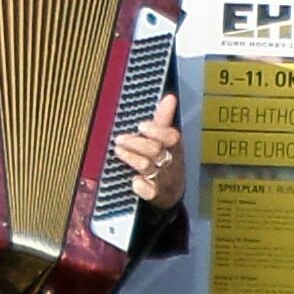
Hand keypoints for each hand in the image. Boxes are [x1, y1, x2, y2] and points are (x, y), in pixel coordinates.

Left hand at [116, 89, 184, 209]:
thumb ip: (164, 120)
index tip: (141, 125)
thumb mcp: (167, 142)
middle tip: (120, 139)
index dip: (157, 130)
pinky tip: (134, 181)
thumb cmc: (166, 162)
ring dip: (132, 158)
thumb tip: (169, 97)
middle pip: (156, 150)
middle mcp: (171, 163)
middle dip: (137, 143)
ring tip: (118, 151)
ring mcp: (164, 180)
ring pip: (148, 167)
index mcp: (175, 148)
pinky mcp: (156, 195)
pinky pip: (150, 192)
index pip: (172, 137)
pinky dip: (141, 186)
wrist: (171, 194)